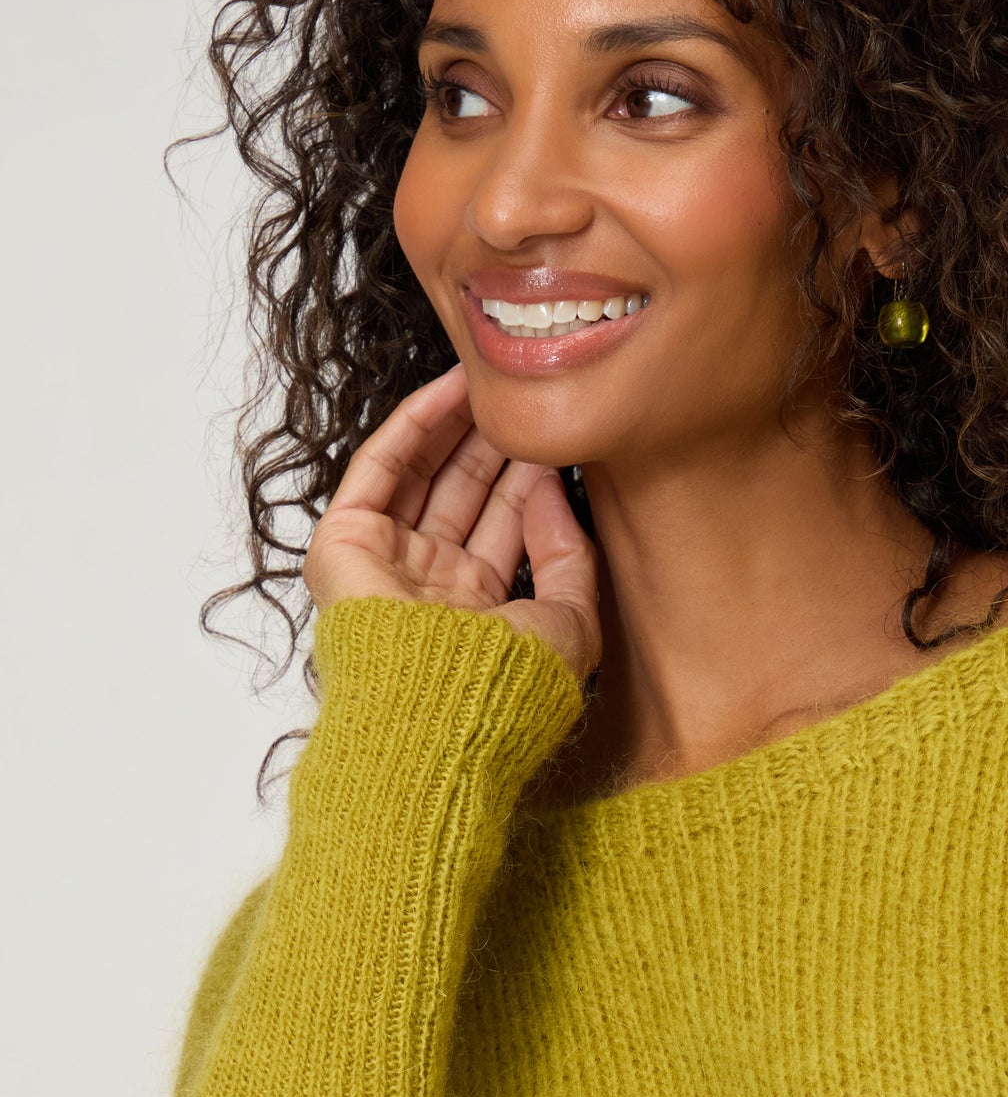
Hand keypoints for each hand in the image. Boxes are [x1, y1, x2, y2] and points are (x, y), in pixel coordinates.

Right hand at [303, 361, 601, 683]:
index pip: (505, 529)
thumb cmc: (511, 688)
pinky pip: (379, 469)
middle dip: (494, 447)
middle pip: (462, 496)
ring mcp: (386, 565)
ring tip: (491, 382)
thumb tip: (554, 491)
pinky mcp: (345, 545)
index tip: (560, 439)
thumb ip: (572, 556)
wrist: (447, 714)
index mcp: (479, 614)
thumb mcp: (571, 622)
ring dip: (456, 427)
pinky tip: (451, 389)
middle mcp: (430, 589)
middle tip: (523, 400)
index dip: (530, 481)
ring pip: (422, 476)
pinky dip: (414, 425)